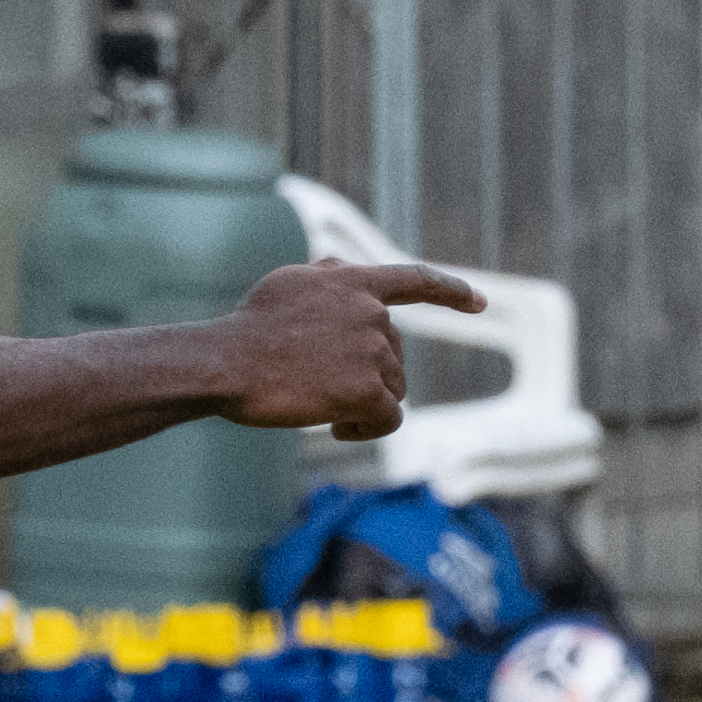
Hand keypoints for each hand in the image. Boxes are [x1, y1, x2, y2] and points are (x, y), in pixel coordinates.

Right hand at [212, 260, 481, 439]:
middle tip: (316, 383)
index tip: (480, 303)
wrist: (221, 364)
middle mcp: (371, 313)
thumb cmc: (246, 330)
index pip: (414, 280)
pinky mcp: (368, 390)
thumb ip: (328, 279)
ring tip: (318, 403)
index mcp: (352, 282)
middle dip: (367, 375)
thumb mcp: (287, 285)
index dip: (450, 291)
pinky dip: (368, 428)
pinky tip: (337, 428)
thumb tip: (349, 273)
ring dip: (364, 403)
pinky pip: (389, 418)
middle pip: (394, 356)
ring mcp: (372, 351)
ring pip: (393, 388)